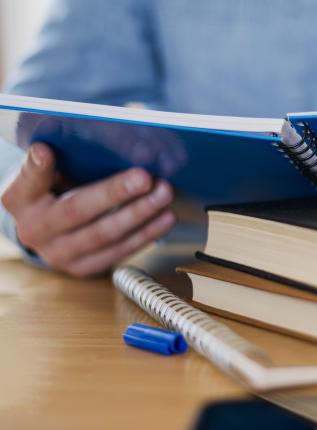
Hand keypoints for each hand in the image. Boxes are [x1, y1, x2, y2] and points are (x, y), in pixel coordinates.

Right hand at [1, 143, 175, 276]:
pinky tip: (165, 218)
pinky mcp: (83, 268)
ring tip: (163, 195)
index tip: (46, 151)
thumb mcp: (46, 173)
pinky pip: (119, 251)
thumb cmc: (52, 191)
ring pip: (104, 235)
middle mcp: (34, 230)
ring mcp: (59, 254)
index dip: (38, 168)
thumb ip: (56, 162)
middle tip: (145, 177)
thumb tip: (71, 146)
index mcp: (20, 199)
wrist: (47, 230)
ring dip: (140, 214)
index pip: (28, 181)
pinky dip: (146, 233)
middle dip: (115, 193)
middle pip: (77, 211)